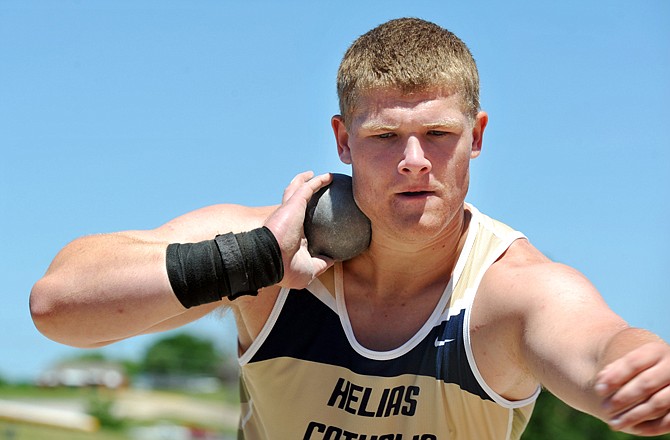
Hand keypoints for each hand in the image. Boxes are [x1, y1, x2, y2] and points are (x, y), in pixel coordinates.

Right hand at [264, 171, 333, 288]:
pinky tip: (329, 176)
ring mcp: (289, 211)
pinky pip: (307, 188)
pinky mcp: (293, 204)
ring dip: (305, 181)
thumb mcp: (309, 271)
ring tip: (317, 176)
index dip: (308, 221)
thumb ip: (322, 263)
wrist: (274, 260)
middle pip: (296, 204)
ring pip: (297, 190)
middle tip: (314, 191)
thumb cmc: (287, 268)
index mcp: (292, 238)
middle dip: (302, 196)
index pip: (300, 225)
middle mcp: (289, 222)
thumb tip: (334, 259)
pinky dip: (317, 181)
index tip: (320, 220)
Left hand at [595, 341, 669, 435]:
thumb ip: (614, 369)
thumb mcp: (627, 363)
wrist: (662, 373)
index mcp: (655, 351)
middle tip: (604, 408)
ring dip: (634, 415)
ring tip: (614, 423)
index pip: (634, 362)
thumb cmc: (636, 368)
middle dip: (623, 397)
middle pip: (646, 383)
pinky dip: (653, 426)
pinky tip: (635, 429)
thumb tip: (602, 380)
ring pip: (658, 403)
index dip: (615, 376)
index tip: (598, 390)